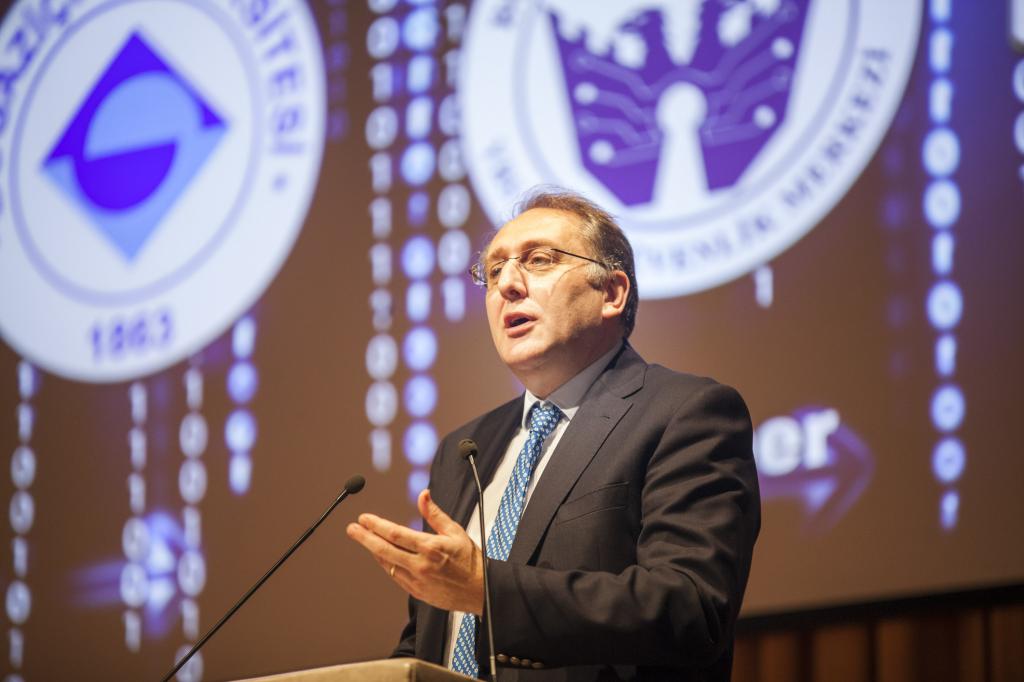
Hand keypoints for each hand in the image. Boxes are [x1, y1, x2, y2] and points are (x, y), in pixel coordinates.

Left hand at [346, 489, 484, 614]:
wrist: (481, 591)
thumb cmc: (470, 559)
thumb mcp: (455, 531)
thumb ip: (435, 514)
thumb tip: (423, 495)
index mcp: (431, 548)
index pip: (396, 534)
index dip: (377, 525)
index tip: (364, 518)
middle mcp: (421, 565)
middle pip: (385, 550)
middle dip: (365, 538)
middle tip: (352, 529)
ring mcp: (417, 580)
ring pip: (388, 564)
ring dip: (373, 551)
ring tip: (363, 539)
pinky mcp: (417, 592)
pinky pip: (396, 576)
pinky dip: (386, 564)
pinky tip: (381, 556)